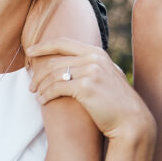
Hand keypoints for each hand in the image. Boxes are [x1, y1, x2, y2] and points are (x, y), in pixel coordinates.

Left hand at [28, 38, 155, 147]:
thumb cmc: (117, 101)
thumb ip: (93, 65)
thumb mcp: (107, 75)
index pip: (64, 42)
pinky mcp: (86, 86)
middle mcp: (93, 58)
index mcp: (97, 52)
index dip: (44, 46)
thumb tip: (73, 63)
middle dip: (39, 73)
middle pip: (55, 61)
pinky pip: (57, 87)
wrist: (131, 119)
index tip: (30, 51)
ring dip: (41, 86)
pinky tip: (43, 101)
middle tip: (31, 86)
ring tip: (37, 96)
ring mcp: (90, 71)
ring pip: (54, 75)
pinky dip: (46, 94)